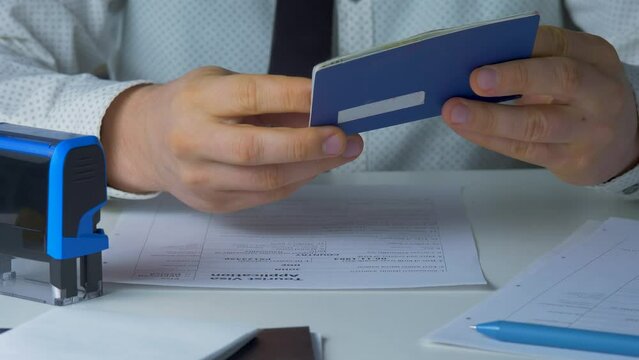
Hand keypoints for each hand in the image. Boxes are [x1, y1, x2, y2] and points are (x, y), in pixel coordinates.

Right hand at [101, 67, 362, 211]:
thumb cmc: (191, 106)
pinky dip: (295, 181)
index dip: (294, 98)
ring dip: (312, 168)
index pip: (251, 98)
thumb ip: (266, 97)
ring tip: (340, 153)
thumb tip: (319, 111)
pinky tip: (312, 168)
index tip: (327, 97)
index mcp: (197, 101)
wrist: (145, 142)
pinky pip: (265, 196)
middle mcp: (194, 141)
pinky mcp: (211, 203)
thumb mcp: (220, 84)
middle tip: (344, 138)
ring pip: (267, 180)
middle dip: (308, 145)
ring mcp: (200, 178)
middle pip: (258, 148)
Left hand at [442, 26, 638, 184]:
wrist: (620, 147)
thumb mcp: (572, 70)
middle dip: (514, 78)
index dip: (521, 46)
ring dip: (490, 119)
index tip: (486, 47)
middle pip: (559, 79)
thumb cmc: (581, 99)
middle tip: (474, 80)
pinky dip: (490, 139)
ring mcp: (588, 130)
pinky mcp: (572, 160)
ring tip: (454, 112)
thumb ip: (533, 63)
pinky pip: (524, 150)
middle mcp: (599, 91)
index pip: (558, 44)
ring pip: (537, 124)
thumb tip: (473, 64)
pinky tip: (466, 130)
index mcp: (595, 57)